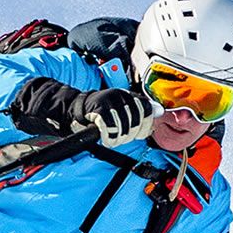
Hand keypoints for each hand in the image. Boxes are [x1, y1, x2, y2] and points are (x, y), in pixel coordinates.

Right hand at [9, 79, 154, 144]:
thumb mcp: (121, 111)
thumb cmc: (97, 113)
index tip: (137, 131)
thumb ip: (141, 111)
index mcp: (127, 94)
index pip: (147, 109)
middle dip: (130, 134)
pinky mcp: (99, 111)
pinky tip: (104, 135)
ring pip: (125, 128)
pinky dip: (108, 137)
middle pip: (137, 122)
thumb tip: (160, 111)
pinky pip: (111, 130)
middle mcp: (120, 95)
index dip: (144, 124)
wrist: (72, 110)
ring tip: (110, 135)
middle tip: (119, 134)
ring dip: (118, 138)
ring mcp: (109, 102)